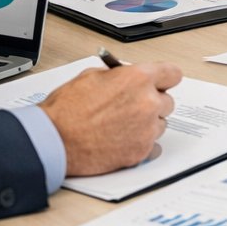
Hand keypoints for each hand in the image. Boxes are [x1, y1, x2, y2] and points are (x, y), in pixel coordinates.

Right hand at [38, 61, 182, 176]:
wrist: (53, 140)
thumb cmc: (66, 110)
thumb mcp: (91, 76)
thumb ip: (118, 75)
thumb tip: (128, 77)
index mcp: (138, 79)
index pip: (172, 74)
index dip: (165, 78)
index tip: (162, 82)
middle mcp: (147, 103)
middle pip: (167, 101)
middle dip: (152, 102)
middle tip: (132, 106)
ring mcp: (147, 129)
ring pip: (161, 124)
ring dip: (147, 124)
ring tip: (121, 125)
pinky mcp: (141, 151)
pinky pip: (153, 145)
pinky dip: (141, 143)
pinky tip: (122, 140)